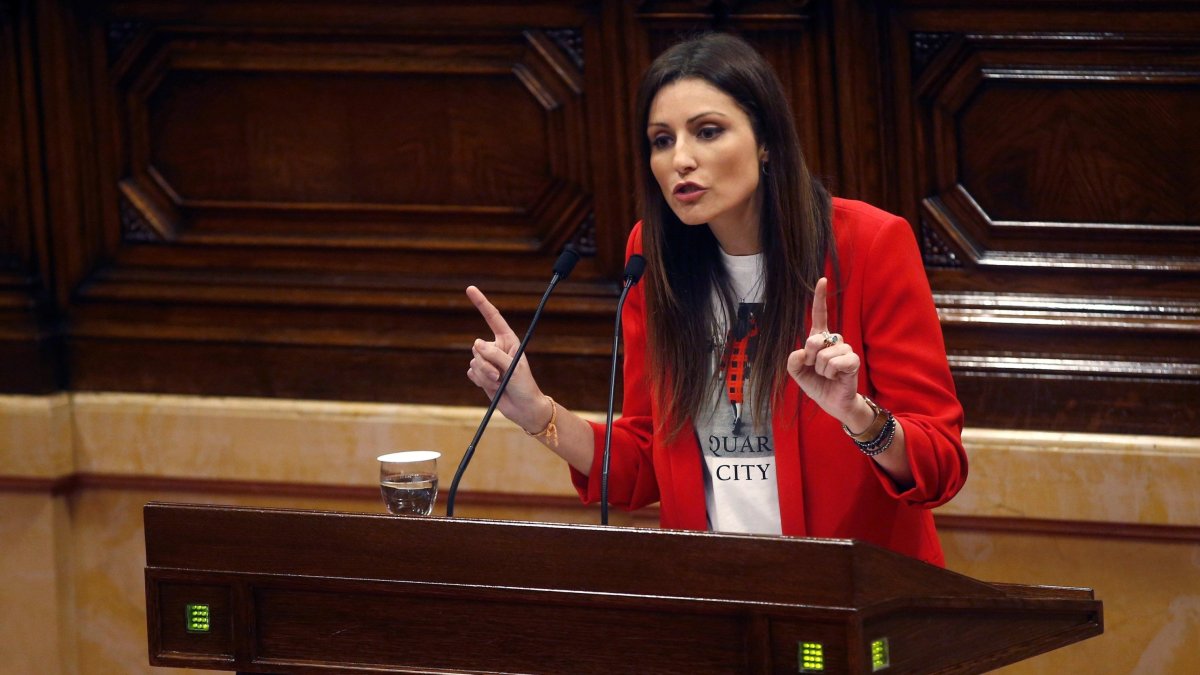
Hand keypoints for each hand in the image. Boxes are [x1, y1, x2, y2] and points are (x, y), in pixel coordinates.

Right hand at [465, 286, 552, 432]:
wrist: (523, 409)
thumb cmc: (524, 386)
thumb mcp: (513, 368)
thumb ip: (495, 354)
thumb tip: (476, 344)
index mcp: (508, 340)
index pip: (492, 317)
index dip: (481, 303)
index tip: (470, 289)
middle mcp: (497, 348)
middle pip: (477, 347)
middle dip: (486, 363)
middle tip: (501, 375)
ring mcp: (488, 362)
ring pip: (474, 362)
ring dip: (485, 375)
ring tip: (499, 383)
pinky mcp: (482, 375)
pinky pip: (471, 373)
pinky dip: (480, 381)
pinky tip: (492, 387)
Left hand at [786, 278, 863, 424]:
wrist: (831, 402)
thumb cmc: (816, 384)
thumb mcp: (797, 373)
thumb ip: (793, 362)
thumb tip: (801, 352)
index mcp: (819, 339)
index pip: (820, 315)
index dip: (820, 297)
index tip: (822, 279)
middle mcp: (834, 340)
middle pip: (813, 340)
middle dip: (809, 359)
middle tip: (817, 369)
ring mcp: (845, 349)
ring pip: (823, 355)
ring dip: (820, 370)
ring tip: (827, 375)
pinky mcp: (853, 360)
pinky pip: (835, 363)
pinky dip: (830, 374)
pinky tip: (836, 377)